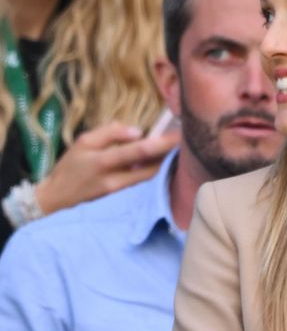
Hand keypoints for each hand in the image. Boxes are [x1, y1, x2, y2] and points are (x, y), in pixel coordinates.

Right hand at [35, 121, 180, 215]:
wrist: (58, 197)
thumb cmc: (71, 166)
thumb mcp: (84, 142)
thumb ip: (110, 133)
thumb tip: (138, 131)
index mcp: (103, 161)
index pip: (138, 151)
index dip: (161, 145)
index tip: (178, 136)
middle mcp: (114, 180)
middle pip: (151, 169)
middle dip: (169, 156)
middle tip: (185, 144)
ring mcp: (119, 192)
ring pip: (149, 179)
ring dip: (164, 166)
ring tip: (176, 151)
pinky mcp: (121, 199)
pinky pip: (142, 185)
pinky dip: (153, 174)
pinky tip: (161, 164)